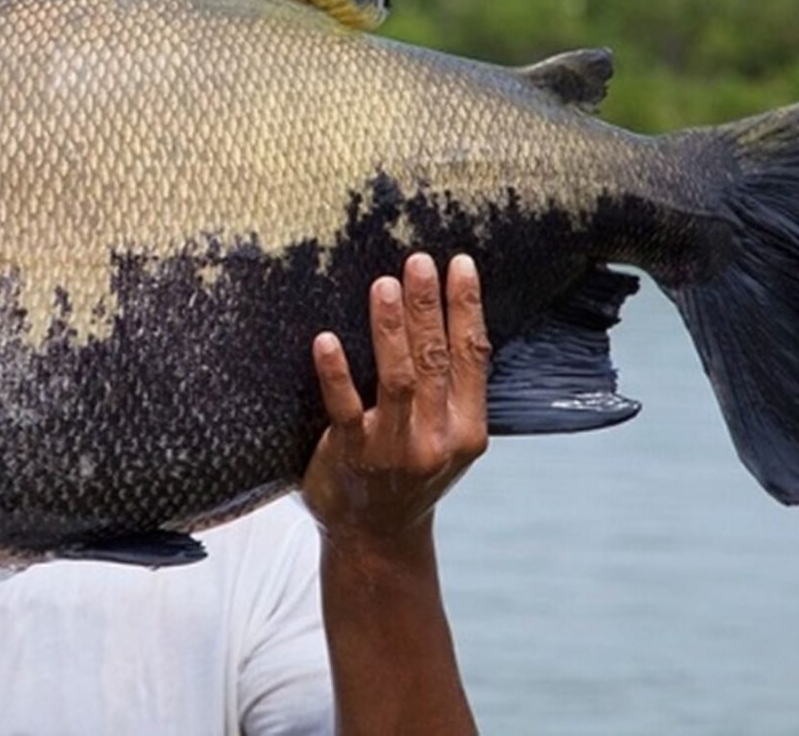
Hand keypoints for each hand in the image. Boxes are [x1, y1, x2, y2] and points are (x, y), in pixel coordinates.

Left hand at [302, 253, 489, 553]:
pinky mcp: (352, 455)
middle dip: (429, 307)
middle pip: (436, 360)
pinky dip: (337, 372)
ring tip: (384, 284)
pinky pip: (344, 407)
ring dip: (392, 329)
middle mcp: (437, 439)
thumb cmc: (408, 473)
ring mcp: (394, 449)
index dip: (467, 308)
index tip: (460, 264)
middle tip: (419, 260)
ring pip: (399, 379)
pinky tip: (326, 339)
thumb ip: (451, 390)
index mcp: (468, 430)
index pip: (472, 357)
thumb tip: (447, 312)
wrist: (376, 538)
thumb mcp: (447, 438)